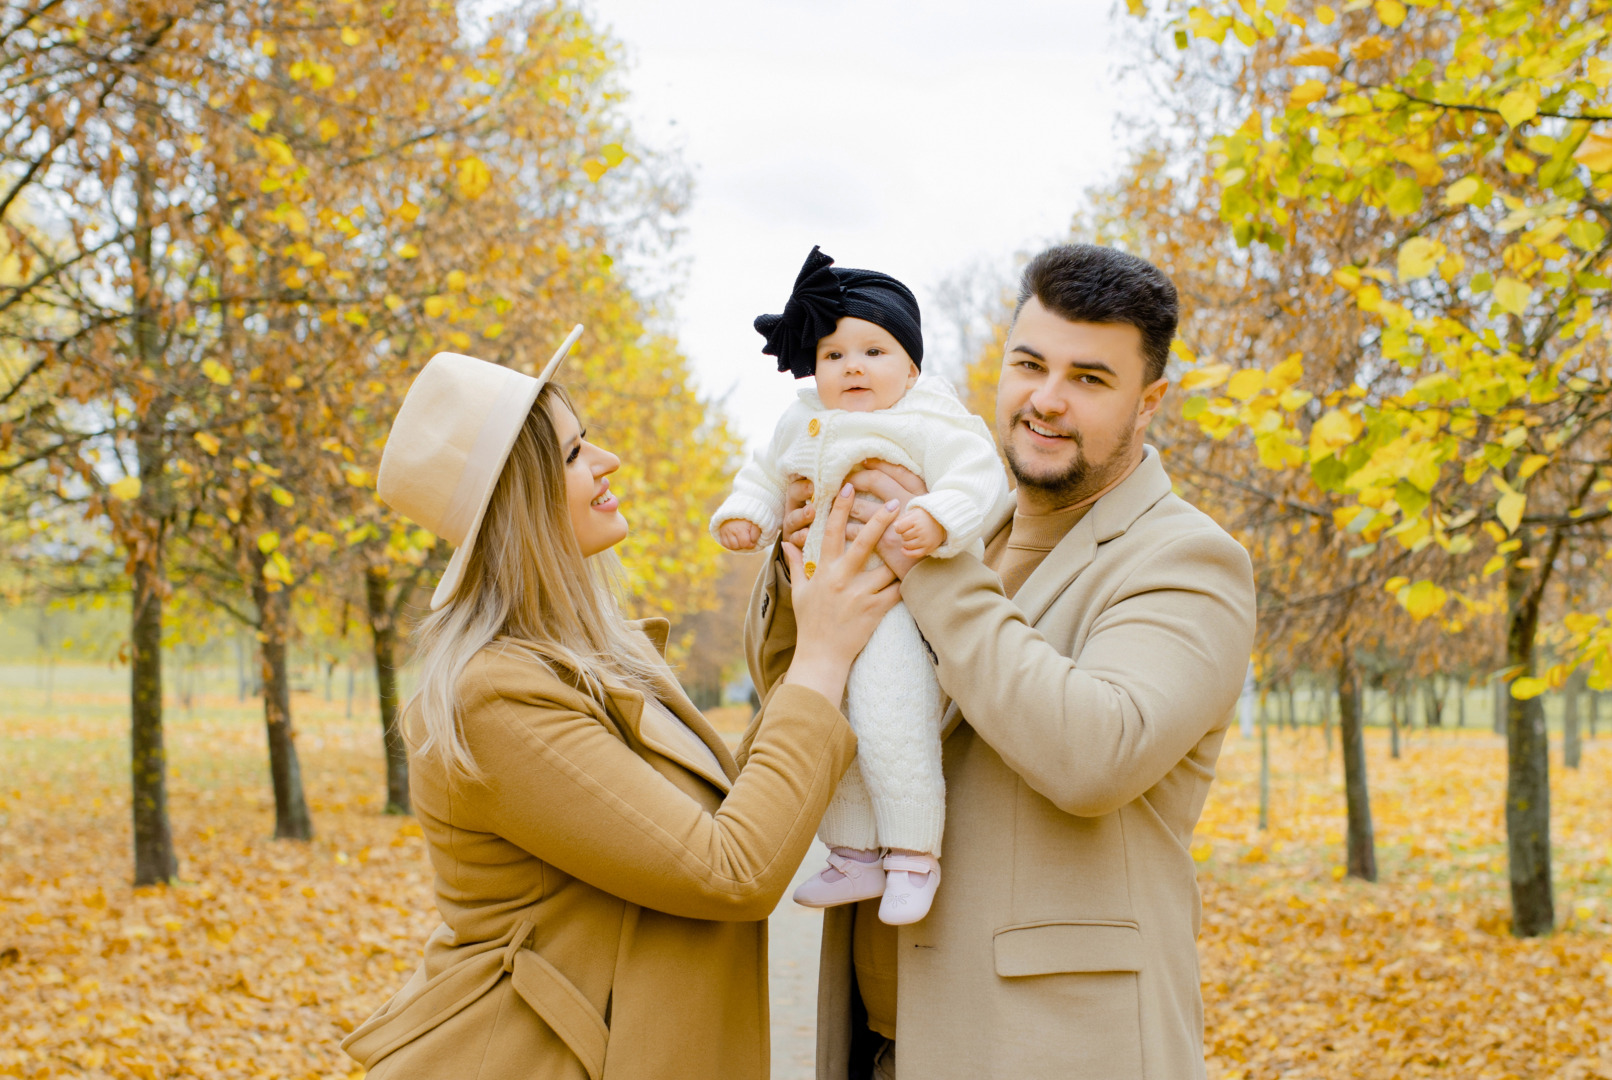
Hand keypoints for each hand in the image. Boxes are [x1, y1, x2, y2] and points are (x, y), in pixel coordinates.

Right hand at [717, 519, 761, 550]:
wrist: (740, 507)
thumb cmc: (750, 517)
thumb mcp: (756, 524)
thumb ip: (756, 535)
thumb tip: (752, 543)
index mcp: (740, 529)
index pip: (745, 544)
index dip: (751, 545)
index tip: (753, 541)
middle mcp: (730, 530)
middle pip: (737, 546)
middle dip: (744, 545)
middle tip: (747, 539)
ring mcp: (725, 531)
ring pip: (730, 546)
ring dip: (737, 545)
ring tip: (742, 540)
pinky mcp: (721, 531)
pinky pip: (724, 543)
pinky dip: (730, 544)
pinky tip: (735, 540)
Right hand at [781, 483, 901, 704]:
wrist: (822, 656)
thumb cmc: (810, 624)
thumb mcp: (799, 592)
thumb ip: (796, 565)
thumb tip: (787, 543)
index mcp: (825, 571)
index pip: (830, 532)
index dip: (840, 508)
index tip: (849, 487)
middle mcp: (842, 579)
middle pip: (865, 542)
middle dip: (881, 520)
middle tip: (896, 503)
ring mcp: (860, 595)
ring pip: (888, 567)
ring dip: (900, 555)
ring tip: (913, 541)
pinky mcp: (875, 610)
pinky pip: (897, 591)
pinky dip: (907, 582)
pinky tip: (917, 572)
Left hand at [845, 459, 928, 578]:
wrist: (936, 572)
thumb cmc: (931, 543)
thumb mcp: (928, 515)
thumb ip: (913, 500)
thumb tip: (891, 491)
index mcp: (921, 495)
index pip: (897, 471)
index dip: (878, 464)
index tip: (863, 462)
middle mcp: (908, 503)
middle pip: (875, 481)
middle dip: (856, 479)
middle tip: (844, 482)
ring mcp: (896, 521)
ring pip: (860, 506)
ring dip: (844, 505)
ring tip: (834, 505)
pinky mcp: (885, 541)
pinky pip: (855, 530)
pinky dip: (843, 528)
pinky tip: (838, 528)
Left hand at [894, 506, 944, 559]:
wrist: (941, 522)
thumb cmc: (923, 517)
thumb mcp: (912, 512)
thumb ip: (901, 518)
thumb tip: (895, 527)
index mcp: (917, 519)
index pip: (898, 528)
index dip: (899, 527)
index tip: (903, 525)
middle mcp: (922, 530)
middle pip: (903, 537)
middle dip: (904, 534)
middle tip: (911, 529)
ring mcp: (925, 540)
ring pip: (907, 545)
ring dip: (906, 542)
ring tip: (912, 536)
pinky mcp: (928, 548)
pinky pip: (914, 554)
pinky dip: (907, 553)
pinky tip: (904, 549)